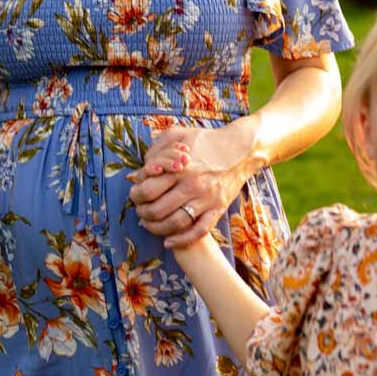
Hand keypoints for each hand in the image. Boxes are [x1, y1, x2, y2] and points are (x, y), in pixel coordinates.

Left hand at [127, 124, 257, 247]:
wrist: (241, 149)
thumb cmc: (207, 141)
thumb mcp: (178, 134)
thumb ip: (156, 150)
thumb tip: (141, 171)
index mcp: (179, 167)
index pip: (148, 189)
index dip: (136, 195)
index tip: (135, 195)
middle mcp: (192, 185)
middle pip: (157, 210)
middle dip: (143, 214)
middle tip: (140, 212)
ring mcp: (206, 199)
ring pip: (174, 223)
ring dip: (157, 229)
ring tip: (149, 225)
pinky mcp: (218, 209)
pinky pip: (199, 231)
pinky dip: (181, 240)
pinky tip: (169, 241)